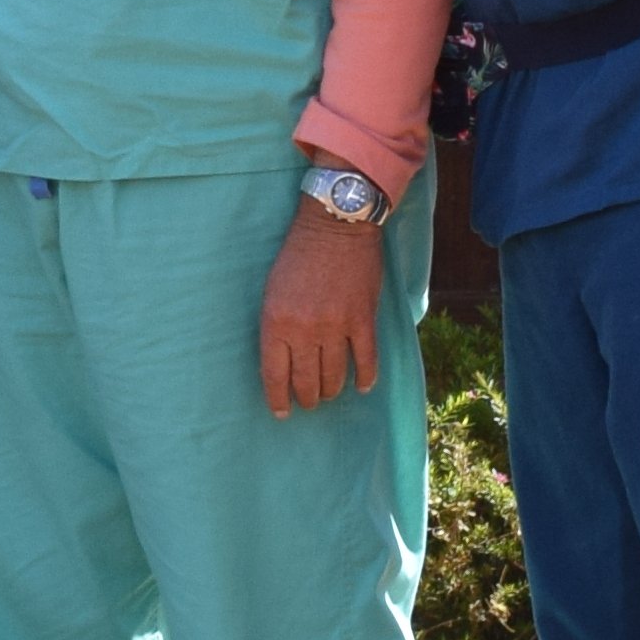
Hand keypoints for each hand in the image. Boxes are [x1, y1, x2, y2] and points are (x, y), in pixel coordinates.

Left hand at [259, 195, 385, 414]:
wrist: (334, 228)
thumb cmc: (297, 257)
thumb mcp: (272, 291)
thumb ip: (277, 326)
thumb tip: (283, 359)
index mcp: (276, 322)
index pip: (275, 374)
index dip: (278, 398)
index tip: (281, 412)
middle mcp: (304, 330)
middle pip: (306, 381)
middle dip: (306, 398)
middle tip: (308, 403)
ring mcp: (336, 327)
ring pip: (335, 375)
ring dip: (331, 391)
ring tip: (328, 394)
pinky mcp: (363, 320)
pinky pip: (366, 360)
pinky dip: (366, 378)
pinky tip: (363, 387)